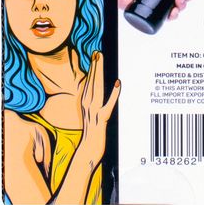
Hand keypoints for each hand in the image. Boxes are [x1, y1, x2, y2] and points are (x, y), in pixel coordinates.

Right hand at [78, 51, 120, 168]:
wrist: (86, 152)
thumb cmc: (92, 134)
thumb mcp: (91, 115)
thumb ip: (93, 103)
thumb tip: (97, 91)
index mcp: (86, 103)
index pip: (88, 82)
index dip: (92, 68)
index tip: (95, 55)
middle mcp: (88, 106)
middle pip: (92, 82)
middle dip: (95, 66)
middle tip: (98, 52)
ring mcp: (94, 112)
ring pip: (96, 89)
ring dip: (99, 75)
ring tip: (101, 61)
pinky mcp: (101, 120)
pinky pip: (108, 105)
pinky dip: (113, 94)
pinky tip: (117, 84)